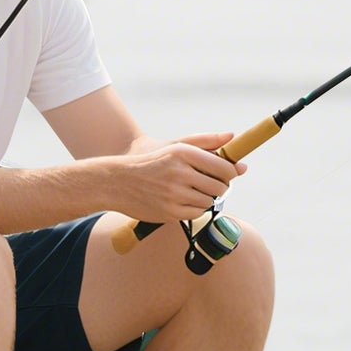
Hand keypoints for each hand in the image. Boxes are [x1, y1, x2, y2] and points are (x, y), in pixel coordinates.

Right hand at [111, 132, 242, 222]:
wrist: (117, 182)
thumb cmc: (151, 163)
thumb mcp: (176, 146)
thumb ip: (206, 142)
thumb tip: (233, 137)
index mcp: (183, 153)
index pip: (224, 167)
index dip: (231, 172)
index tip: (227, 174)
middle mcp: (180, 173)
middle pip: (220, 186)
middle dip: (220, 187)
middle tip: (209, 184)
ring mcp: (174, 194)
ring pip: (209, 201)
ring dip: (206, 198)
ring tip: (191, 192)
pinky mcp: (169, 212)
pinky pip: (196, 213)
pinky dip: (195, 209)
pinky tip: (183, 201)